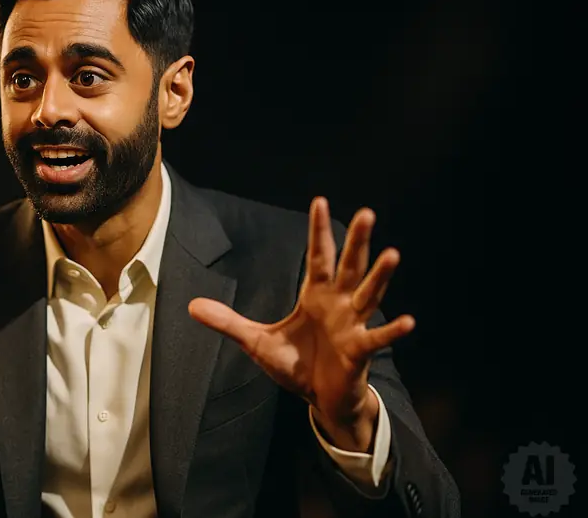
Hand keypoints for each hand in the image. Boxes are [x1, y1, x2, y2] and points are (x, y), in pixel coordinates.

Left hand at [189, 198, 413, 451]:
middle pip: (349, 267)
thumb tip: (191, 306)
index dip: (318, 231)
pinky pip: (377, 339)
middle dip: (357, 241)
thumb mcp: (255, 342)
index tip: (319, 201)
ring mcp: (353, 326)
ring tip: (393, 254)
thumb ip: (227, 322)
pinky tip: (408, 321)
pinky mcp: (360, 352)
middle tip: (367, 213)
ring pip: (369, 295)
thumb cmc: (296, 365)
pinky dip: (392, 331)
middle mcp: (339, 305)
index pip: (318, 257)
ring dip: (380, 276)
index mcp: (315, 296)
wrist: (318, 399)